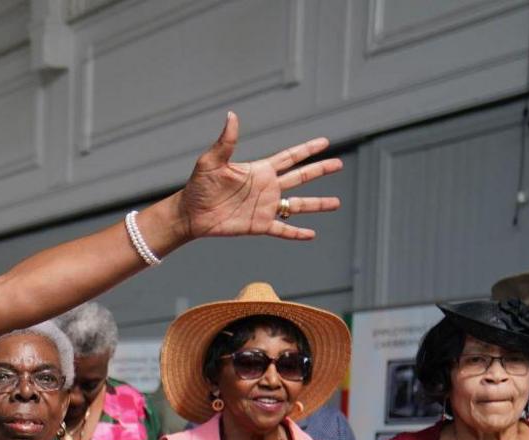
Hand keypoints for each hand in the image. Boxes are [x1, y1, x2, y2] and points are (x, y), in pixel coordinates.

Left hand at [176, 112, 343, 242]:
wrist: (190, 214)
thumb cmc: (198, 186)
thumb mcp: (211, 161)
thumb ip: (226, 141)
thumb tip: (231, 115)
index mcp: (260, 171)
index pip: (289, 157)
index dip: (307, 150)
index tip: (325, 142)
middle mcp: (267, 188)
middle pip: (300, 177)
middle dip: (319, 170)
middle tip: (338, 164)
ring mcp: (265, 207)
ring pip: (297, 205)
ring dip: (317, 204)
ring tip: (336, 203)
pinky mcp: (259, 225)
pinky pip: (282, 229)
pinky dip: (297, 232)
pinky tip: (311, 234)